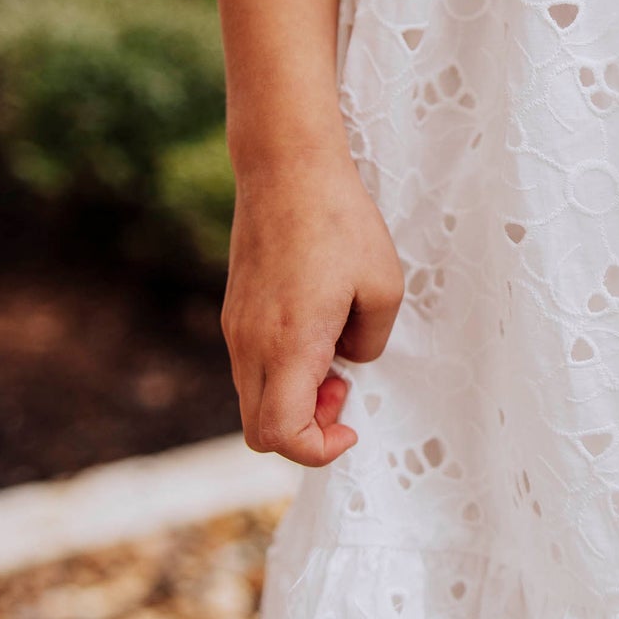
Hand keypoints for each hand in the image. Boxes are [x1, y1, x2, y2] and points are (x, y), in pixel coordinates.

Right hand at [221, 143, 404, 465]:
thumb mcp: (384, 287)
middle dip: (306, 430)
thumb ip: (370, 342)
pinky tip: (315, 330)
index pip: (280, 436)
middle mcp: (250, 344)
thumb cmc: (340, 221)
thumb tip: (347, 361)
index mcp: (289, 345)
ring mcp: (235, 328)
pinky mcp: (234, 311)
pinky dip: (282, 372)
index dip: (318, 450)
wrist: (286, 167)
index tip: (349, 424)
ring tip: (334, 353)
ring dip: (294, 399)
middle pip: (259, 431)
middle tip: (342, 389)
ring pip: (253, 399)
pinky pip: (252, 368)